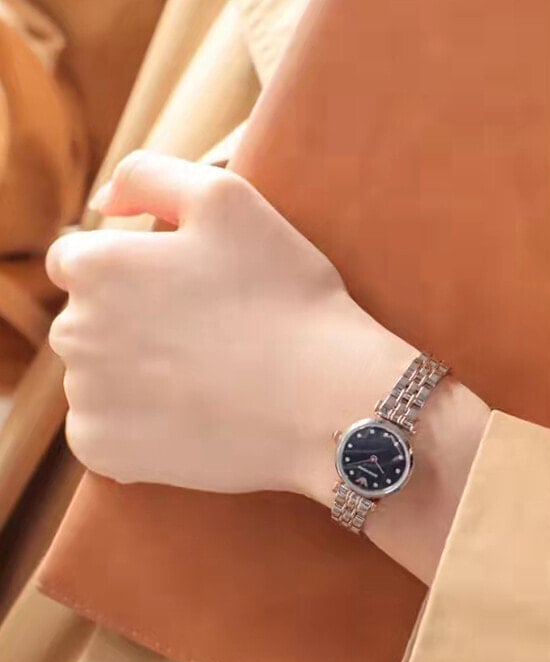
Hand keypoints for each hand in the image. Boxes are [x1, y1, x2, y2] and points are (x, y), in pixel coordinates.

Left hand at [47, 150, 417, 494]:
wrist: (327, 404)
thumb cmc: (288, 299)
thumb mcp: (228, 200)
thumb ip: (149, 175)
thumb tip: (99, 204)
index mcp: (98, 267)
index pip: (80, 261)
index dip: (134, 272)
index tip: (185, 294)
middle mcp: (76, 332)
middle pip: (88, 320)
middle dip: (131, 323)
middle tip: (205, 337)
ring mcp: (89, 398)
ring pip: (97, 377)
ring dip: (134, 376)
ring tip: (205, 379)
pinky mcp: (105, 452)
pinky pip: (103, 431)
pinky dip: (135, 427)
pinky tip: (190, 417)